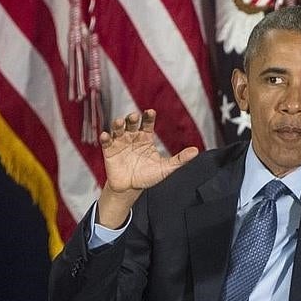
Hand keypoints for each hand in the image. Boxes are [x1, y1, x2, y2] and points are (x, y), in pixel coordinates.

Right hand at [96, 110, 198, 227]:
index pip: (147, 123)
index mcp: (145, 138)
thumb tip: (196, 151)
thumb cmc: (148, 176)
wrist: (131, 188)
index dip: (148, 117)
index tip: (150, 112)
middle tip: (134, 117)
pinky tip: (106, 135)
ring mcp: (120, 142)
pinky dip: (105, 137)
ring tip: (120, 123)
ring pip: (118, 129)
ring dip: (118, 124)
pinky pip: (106, 141)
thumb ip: (180, 159)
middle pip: (131, 123)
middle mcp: (132, 137)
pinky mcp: (109, 151)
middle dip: (132, 118)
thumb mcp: (166, 168)